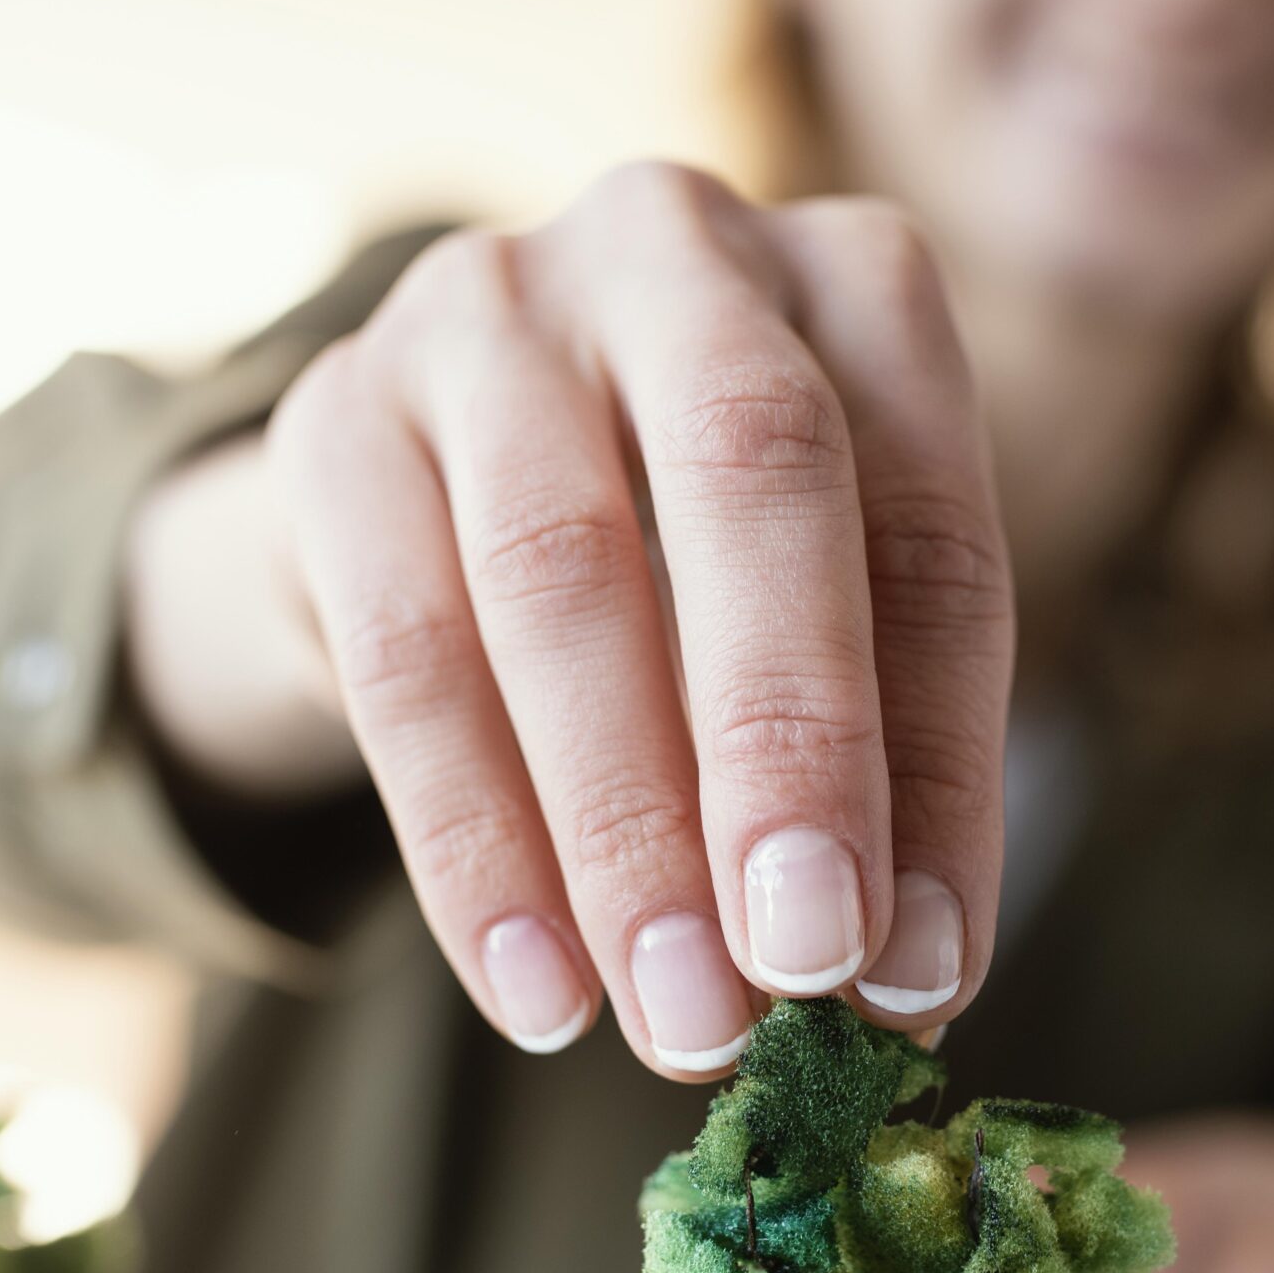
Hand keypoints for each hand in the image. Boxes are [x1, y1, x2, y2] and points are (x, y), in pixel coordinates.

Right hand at [124, 165, 1013, 1071]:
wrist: (455, 474)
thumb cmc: (707, 559)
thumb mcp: (830, 616)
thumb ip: (878, 765)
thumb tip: (902, 993)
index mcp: (857, 286)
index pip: (930, 532)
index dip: (939, 762)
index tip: (924, 967)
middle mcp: (678, 250)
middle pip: (752, 476)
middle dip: (787, 744)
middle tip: (804, 965)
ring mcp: (489, 307)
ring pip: (557, 572)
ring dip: (624, 828)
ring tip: (678, 1022)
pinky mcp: (334, 411)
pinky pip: (402, 646)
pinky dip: (472, 845)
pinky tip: (537, 991)